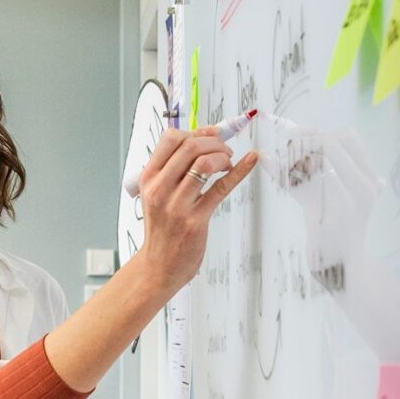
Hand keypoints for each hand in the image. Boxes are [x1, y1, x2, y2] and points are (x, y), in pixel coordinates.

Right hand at [136, 125, 258, 296]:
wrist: (158, 267)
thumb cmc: (161, 230)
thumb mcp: (157, 196)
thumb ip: (173, 170)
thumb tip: (202, 139)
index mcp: (148, 179)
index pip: (170, 139)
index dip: (195, 131)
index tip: (210, 135)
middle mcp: (160, 189)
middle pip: (190, 146)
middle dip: (214, 142)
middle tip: (224, 150)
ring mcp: (177, 205)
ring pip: (204, 163)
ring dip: (223, 156)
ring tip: (228, 163)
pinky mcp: (196, 220)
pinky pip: (220, 188)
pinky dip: (240, 171)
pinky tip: (250, 160)